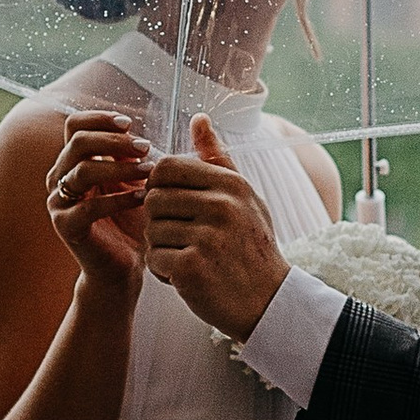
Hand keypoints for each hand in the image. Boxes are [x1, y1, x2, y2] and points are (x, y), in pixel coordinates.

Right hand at [45, 112, 151, 302]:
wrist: (122, 266)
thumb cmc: (129, 221)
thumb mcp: (131, 180)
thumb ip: (128, 155)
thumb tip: (131, 129)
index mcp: (72, 162)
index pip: (75, 126)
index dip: (101, 119)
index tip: (130, 124)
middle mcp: (59, 178)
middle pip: (78, 142)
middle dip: (115, 141)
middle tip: (145, 148)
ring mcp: (59, 203)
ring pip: (83, 170)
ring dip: (121, 167)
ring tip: (149, 172)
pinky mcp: (66, 227)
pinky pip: (90, 206)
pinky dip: (120, 199)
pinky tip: (142, 198)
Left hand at [144, 118, 290, 340]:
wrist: (269, 302)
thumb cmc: (252, 247)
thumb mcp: (244, 197)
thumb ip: (217, 158)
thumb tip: (198, 117)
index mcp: (230, 184)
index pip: (166, 166)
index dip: (158, 186)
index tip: (171, 206)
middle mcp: (220, 205)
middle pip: (152, 198)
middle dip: (158, 221)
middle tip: (181, 238)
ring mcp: (207, 236)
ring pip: (150, 230)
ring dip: (161, 248)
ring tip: (188, 258)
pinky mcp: (191, 267)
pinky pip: (153, 258)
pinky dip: (163, 272)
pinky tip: (186, 277)